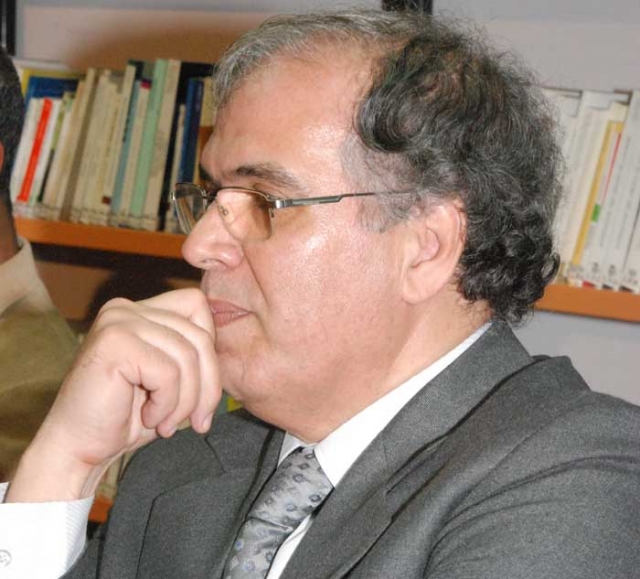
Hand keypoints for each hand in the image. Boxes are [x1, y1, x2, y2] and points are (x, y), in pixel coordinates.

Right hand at [6, 288, 219, 501]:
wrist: (79, 449)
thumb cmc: (126, 417)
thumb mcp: (172, 380)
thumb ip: (193, 354)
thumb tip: (232, 343)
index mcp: (141, 311)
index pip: (198, 306)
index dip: (209, 350)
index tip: (202, 391)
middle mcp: (126, 308)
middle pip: (200, 335)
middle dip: (207, 386)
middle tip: (196, 421)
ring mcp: (118, 321)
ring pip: (188, 356)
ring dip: (185, 401)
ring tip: (164, 423)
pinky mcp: (114, 342)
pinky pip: (169, 372)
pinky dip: (167, 404)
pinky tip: (148, 417)